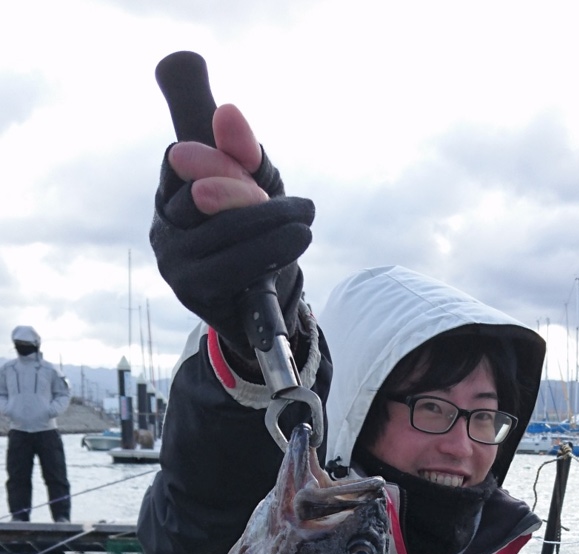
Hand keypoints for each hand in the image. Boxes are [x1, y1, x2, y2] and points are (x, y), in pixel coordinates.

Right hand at [150, 104, 313, 353]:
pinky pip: (233, 265)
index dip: (217, 157)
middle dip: (250, 192)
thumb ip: (242, 149)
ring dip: (273, 222)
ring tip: (306, 221)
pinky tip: (298, 239)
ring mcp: (174, 263)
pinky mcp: (193, 292)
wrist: (258, 308)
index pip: (181, 159)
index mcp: (169, 193)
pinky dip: (270, 250)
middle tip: (301, 204)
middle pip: (202, 194)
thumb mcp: (253, 186)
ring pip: (223, 230)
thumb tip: (227, 111)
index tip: (256, 166)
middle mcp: (164, 228)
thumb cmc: (254, 236)